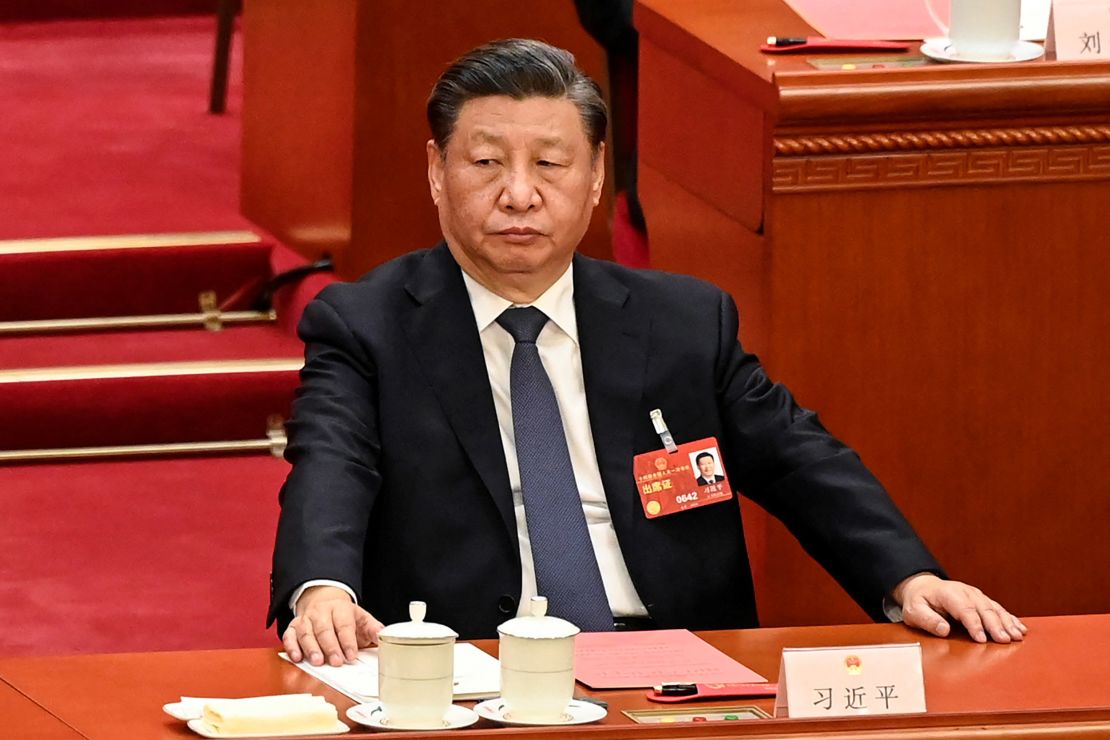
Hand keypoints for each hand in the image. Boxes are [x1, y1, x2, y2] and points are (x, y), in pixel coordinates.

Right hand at [283, 586, 383, 665]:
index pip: (344, 624)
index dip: (348, 640)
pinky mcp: (293, 627)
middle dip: (330, 647)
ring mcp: (306, 619)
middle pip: (324, 629)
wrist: (323, 600)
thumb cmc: (343, 614)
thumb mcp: (361, 617)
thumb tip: (383, 635)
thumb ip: (372, 628)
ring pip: (306, 633)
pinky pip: (289, 636)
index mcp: (340, 608)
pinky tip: (297, 657)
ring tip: (317, 662)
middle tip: (336, 661)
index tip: (352, 654)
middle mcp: (321, 612)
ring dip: (311, 648)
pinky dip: (292, 647)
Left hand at [893, 573, 1027, 643]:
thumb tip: (943, 630)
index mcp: (948, 593)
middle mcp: (965, 592)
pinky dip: (1010, 619)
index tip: (981, 639)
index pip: (964, 609)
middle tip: (1004, 640)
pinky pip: (999, 609)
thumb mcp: (914, 611)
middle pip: (983, 609)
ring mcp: (975, 595)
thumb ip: (927, 620)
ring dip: (1007, 622)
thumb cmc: (918, 601)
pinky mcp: (982, 600)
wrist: (922, 587)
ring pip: (994, 608)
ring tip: (1016, 636)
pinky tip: (1020, 628)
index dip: (974, 624)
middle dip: (995, 625)